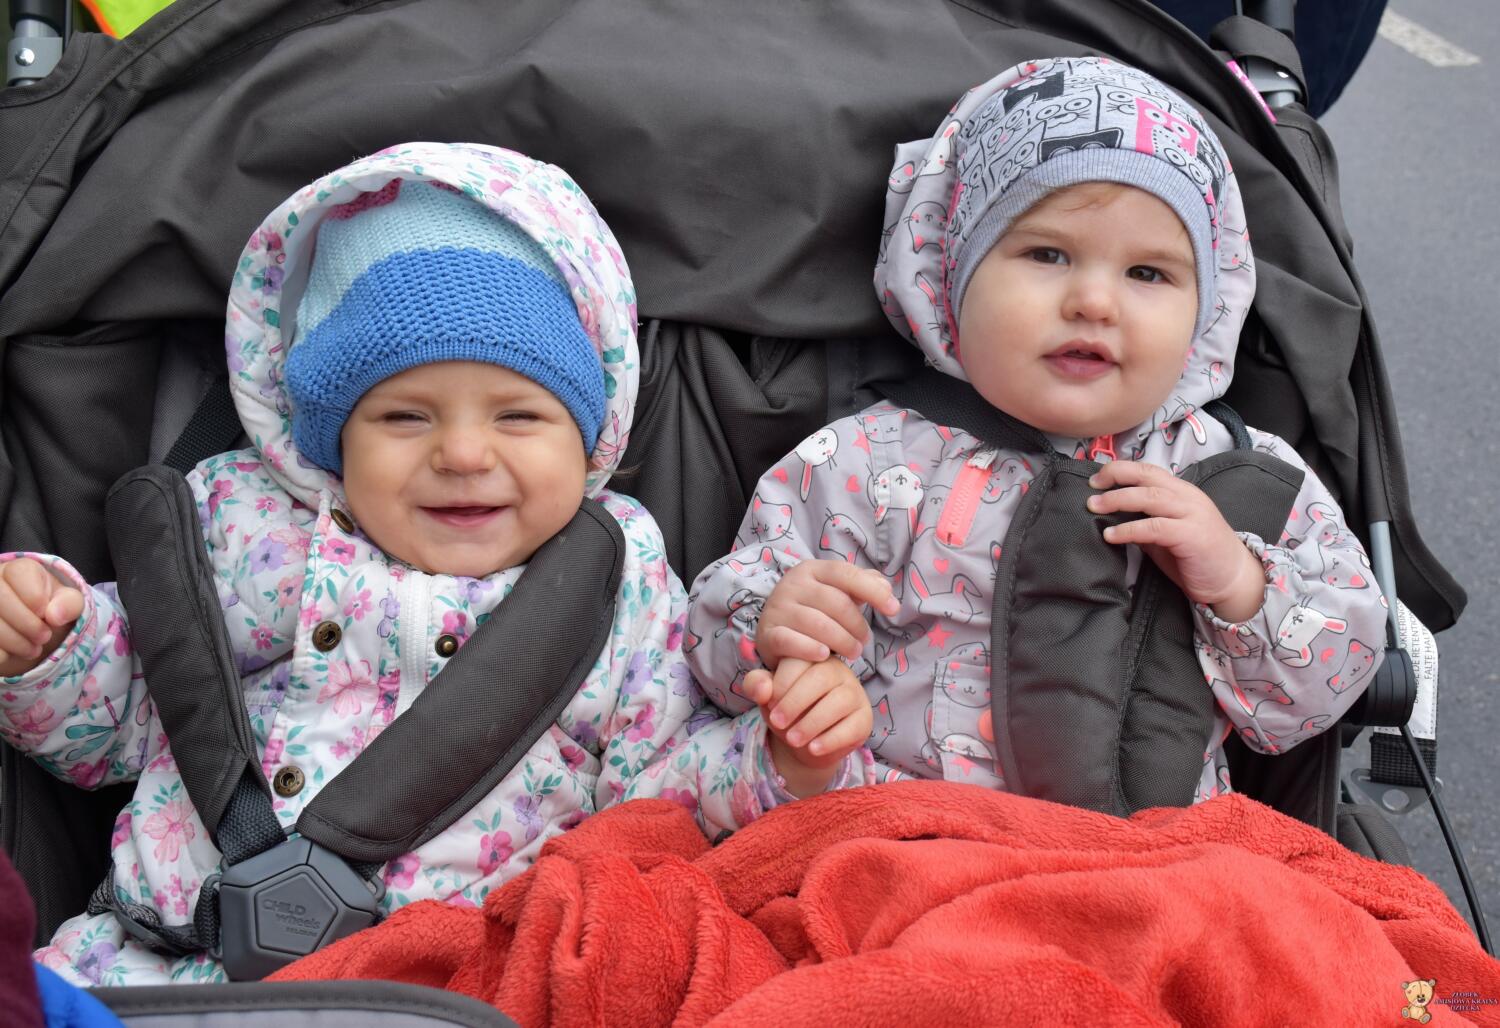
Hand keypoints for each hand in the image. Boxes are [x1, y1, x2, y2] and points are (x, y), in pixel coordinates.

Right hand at [0, 559, 83, 677]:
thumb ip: (70, 604)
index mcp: (18, 570)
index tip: (45, 614)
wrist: (33, 638)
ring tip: (33, 648)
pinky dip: (1, 653)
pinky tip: (11, 653)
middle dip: (27, 624)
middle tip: (44, 637)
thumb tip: (55, 615)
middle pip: (0, 598)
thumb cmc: (51, 613)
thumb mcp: (69, 605)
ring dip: (15, 642)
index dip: (34, 597)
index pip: (19, 573)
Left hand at [743, 657, 871, 797]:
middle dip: (796, 701)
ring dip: (812, 722)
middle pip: (821, 677)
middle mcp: (837, 670)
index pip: (801, 660)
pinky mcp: (864, 718)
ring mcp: (855, 693)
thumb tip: (762, 688)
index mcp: (812, 657)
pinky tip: (813, 748)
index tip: (768, 704)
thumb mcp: (767, 697)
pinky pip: (853, 726)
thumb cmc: (787, 711)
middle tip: (778, 723)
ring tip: (792, 740)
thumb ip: (757, 686)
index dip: (782, 682)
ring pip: (840, 701)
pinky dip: (831, 739)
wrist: (806, 743)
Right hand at [755, 559, 898, 667]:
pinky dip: (811, 649)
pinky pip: (791, 641)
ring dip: (843, 642)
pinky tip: (825, 656)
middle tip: (864, 642)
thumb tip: (885, 587)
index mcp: (812, 569)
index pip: (846, 574)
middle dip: (857, 625)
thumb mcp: (836, 591)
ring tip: (853, 652)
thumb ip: (862, 586)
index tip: (893, 609)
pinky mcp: (767, 634)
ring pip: (818, 625)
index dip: (873, 591)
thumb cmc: (814, 609)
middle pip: (836, 603)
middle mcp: (792, 584)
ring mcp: (778, 609)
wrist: (773, 628)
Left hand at [1087, 461, 1264, 622]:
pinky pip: (1155, 527)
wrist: (1234, 578)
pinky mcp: (1192, 535)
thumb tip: (1111, 517)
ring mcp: (1192, 514)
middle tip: (1091, 486)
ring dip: (1118, 500)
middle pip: (1147, 476)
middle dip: (1116, 476)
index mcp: (1181, 492)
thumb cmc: (1197, 556)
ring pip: (1150, 497)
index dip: (1120, 470)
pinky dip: (1129, 529)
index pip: (1148, 470)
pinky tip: (1112, 535)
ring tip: (1094, 507)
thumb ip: (1144, 521)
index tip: (1096, 478)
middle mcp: (1187, 497)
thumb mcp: (1165, 534)